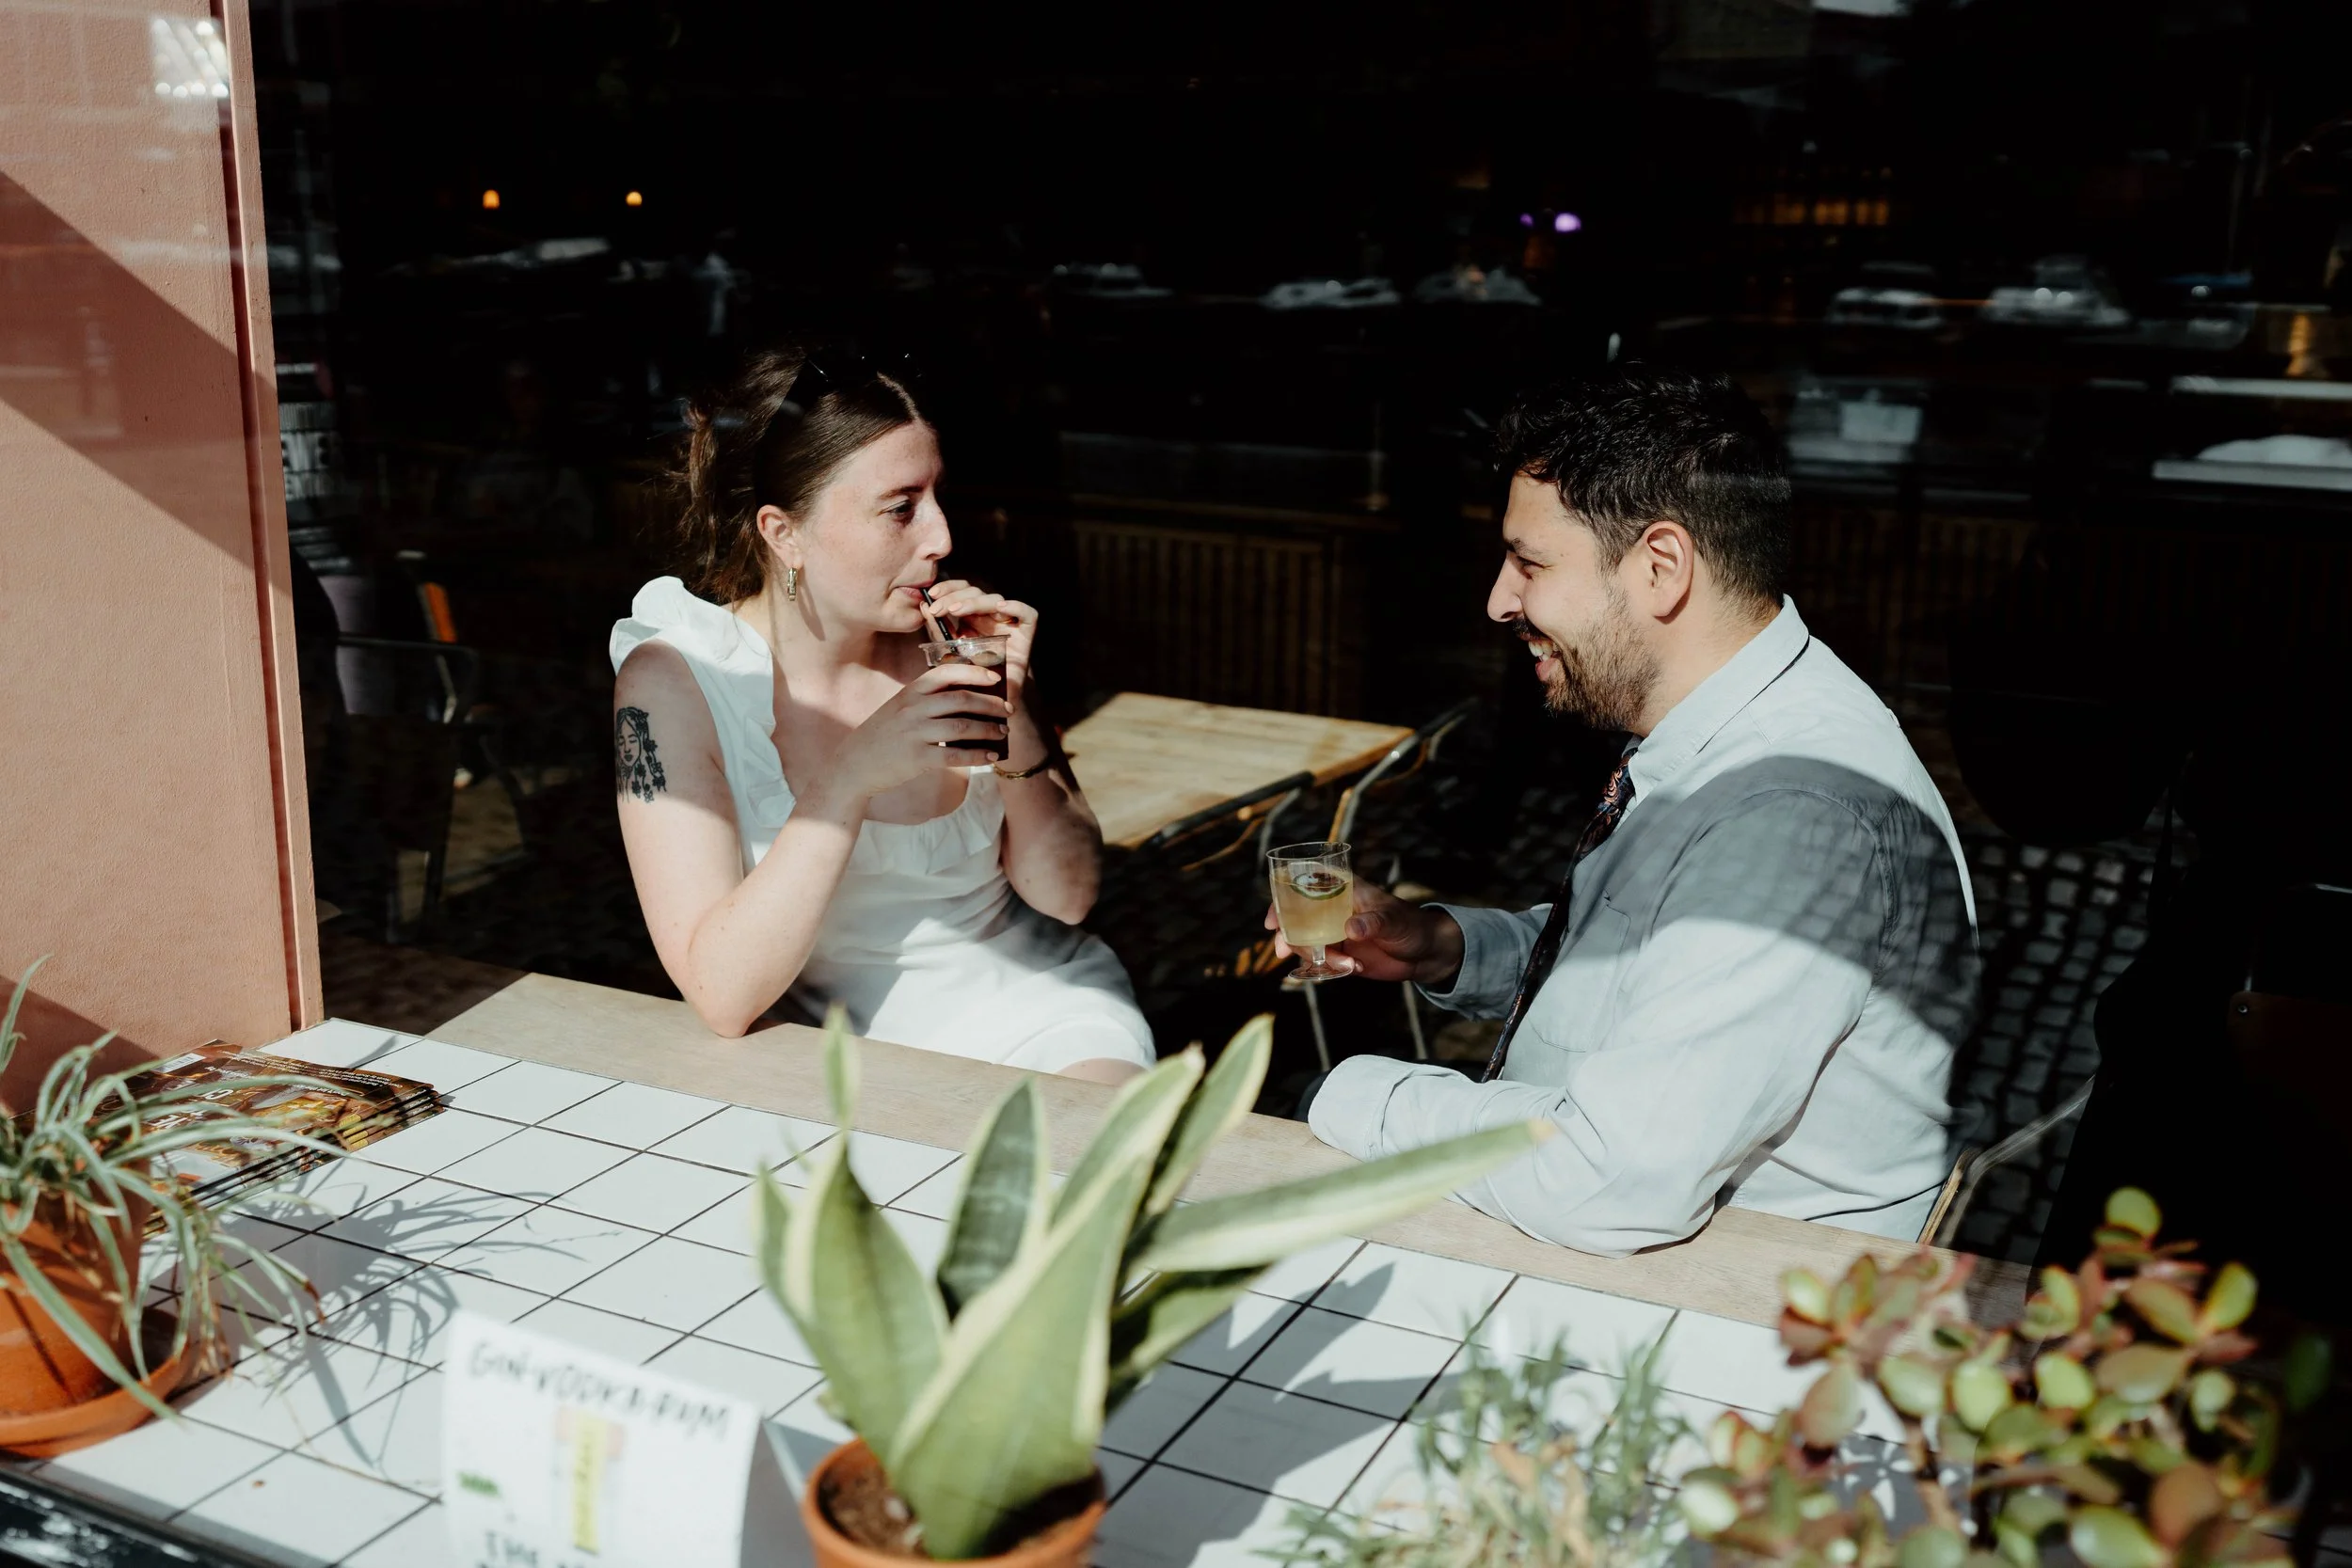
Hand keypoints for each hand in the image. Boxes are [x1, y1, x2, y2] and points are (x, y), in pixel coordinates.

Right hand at [821, 663, 1008, 805]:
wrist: (854, 765)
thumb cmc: (882, 737)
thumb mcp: (898, 709)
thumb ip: (926, 702)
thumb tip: (967, 701)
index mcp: (910, 693)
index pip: (946, 673)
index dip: (974, 673)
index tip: (995, 679)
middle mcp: (913, 709)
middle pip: (961, 699)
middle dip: (990, 703)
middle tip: (1008, 709)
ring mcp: (915, 732)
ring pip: (963, 726)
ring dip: (989, 729)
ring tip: (1002, 732)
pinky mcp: (917, 757)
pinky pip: (956, 754)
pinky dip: (978, 755)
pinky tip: (991, 756)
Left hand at [928, 580, 1037, 704]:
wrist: (993, 701)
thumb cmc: (971, 676)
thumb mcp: (950, 650)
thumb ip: (938, 629)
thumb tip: (924, 606)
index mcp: (973, 617)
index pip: (962, 590)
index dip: (948, 588)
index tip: (931, 595)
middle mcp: (991, 616)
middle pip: (976, 592)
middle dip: (955, 596)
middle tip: (939, 609)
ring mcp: (1009, 623)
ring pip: (995, 599)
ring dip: (974, 602)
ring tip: (956, 611)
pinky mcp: (1027, 632)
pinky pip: (1027, 613)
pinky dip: (1015, 606)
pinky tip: (1000, 608)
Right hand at [1265, 879, 1463, 987]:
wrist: (1427, 953)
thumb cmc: (1411, 925)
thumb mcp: (1394, 920)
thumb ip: (1373, 922)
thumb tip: (1351, 929)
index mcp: (1343, 891)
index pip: (1304, 887)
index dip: (1282, 900)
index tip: (1273, 922)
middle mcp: (1333, 911)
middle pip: (1296, 919)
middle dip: (1286, 936)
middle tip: (1284, 951)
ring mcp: (1335, 934)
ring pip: (1305, 944)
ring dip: (1313, 957)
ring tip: (1344, 965)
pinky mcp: (1341, 956)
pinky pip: (1319, 962)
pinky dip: (1325, 970)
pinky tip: (1349, 970)